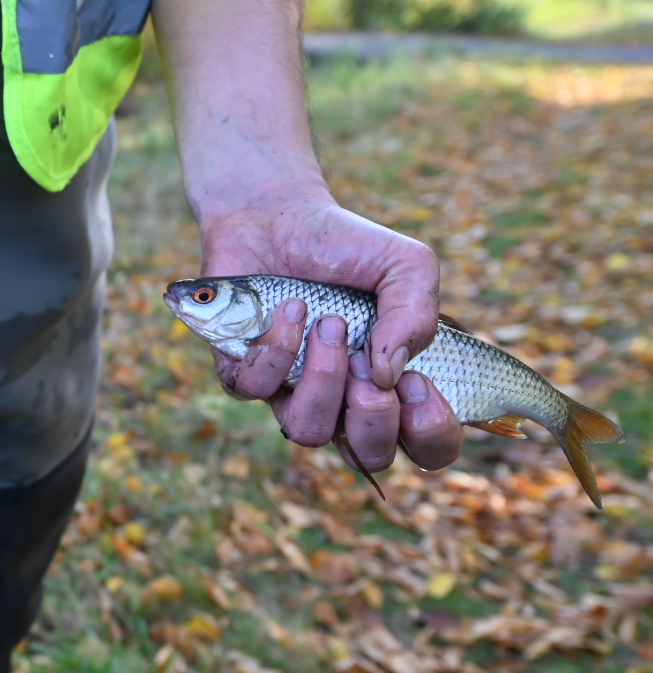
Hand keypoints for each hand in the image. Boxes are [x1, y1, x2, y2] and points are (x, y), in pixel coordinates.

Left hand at [199, 189, 462, 474]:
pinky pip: (256, 388)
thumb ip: (416, 314)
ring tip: (329, 325)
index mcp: (392, 384)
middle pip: (367, 456)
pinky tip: (291, 309)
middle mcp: (343, 399)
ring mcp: (291, 391)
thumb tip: (388, 373)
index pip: (427, 447)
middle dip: (374, 419)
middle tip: (370, 368)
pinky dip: (278, 347)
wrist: (278, 216)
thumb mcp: (405, 265)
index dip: (430, 433)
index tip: (418, 382)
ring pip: (308, 432)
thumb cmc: (348, 248)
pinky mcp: (242, 373)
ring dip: (325, 379)